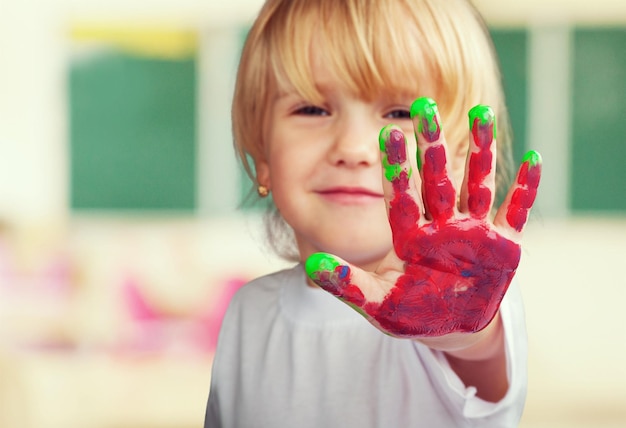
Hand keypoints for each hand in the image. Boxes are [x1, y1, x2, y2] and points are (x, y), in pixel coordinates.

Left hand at [305, 97, 540, 338]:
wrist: (451, 328)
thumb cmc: (413, 315)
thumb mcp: (379, 304)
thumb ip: (348, 285)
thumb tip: (312, 263)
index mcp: (411, 238)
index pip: (401, 198)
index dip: (395, 168)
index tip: (387, 132)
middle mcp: (442, 227)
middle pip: (437, 179)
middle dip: (431, 145)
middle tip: (424, 104)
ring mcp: (474, 232)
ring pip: (477, 185)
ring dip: (481, 152)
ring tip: (481, 112)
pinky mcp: (504, 246)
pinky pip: (515, 213)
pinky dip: (524, 190)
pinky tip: (533, 159)